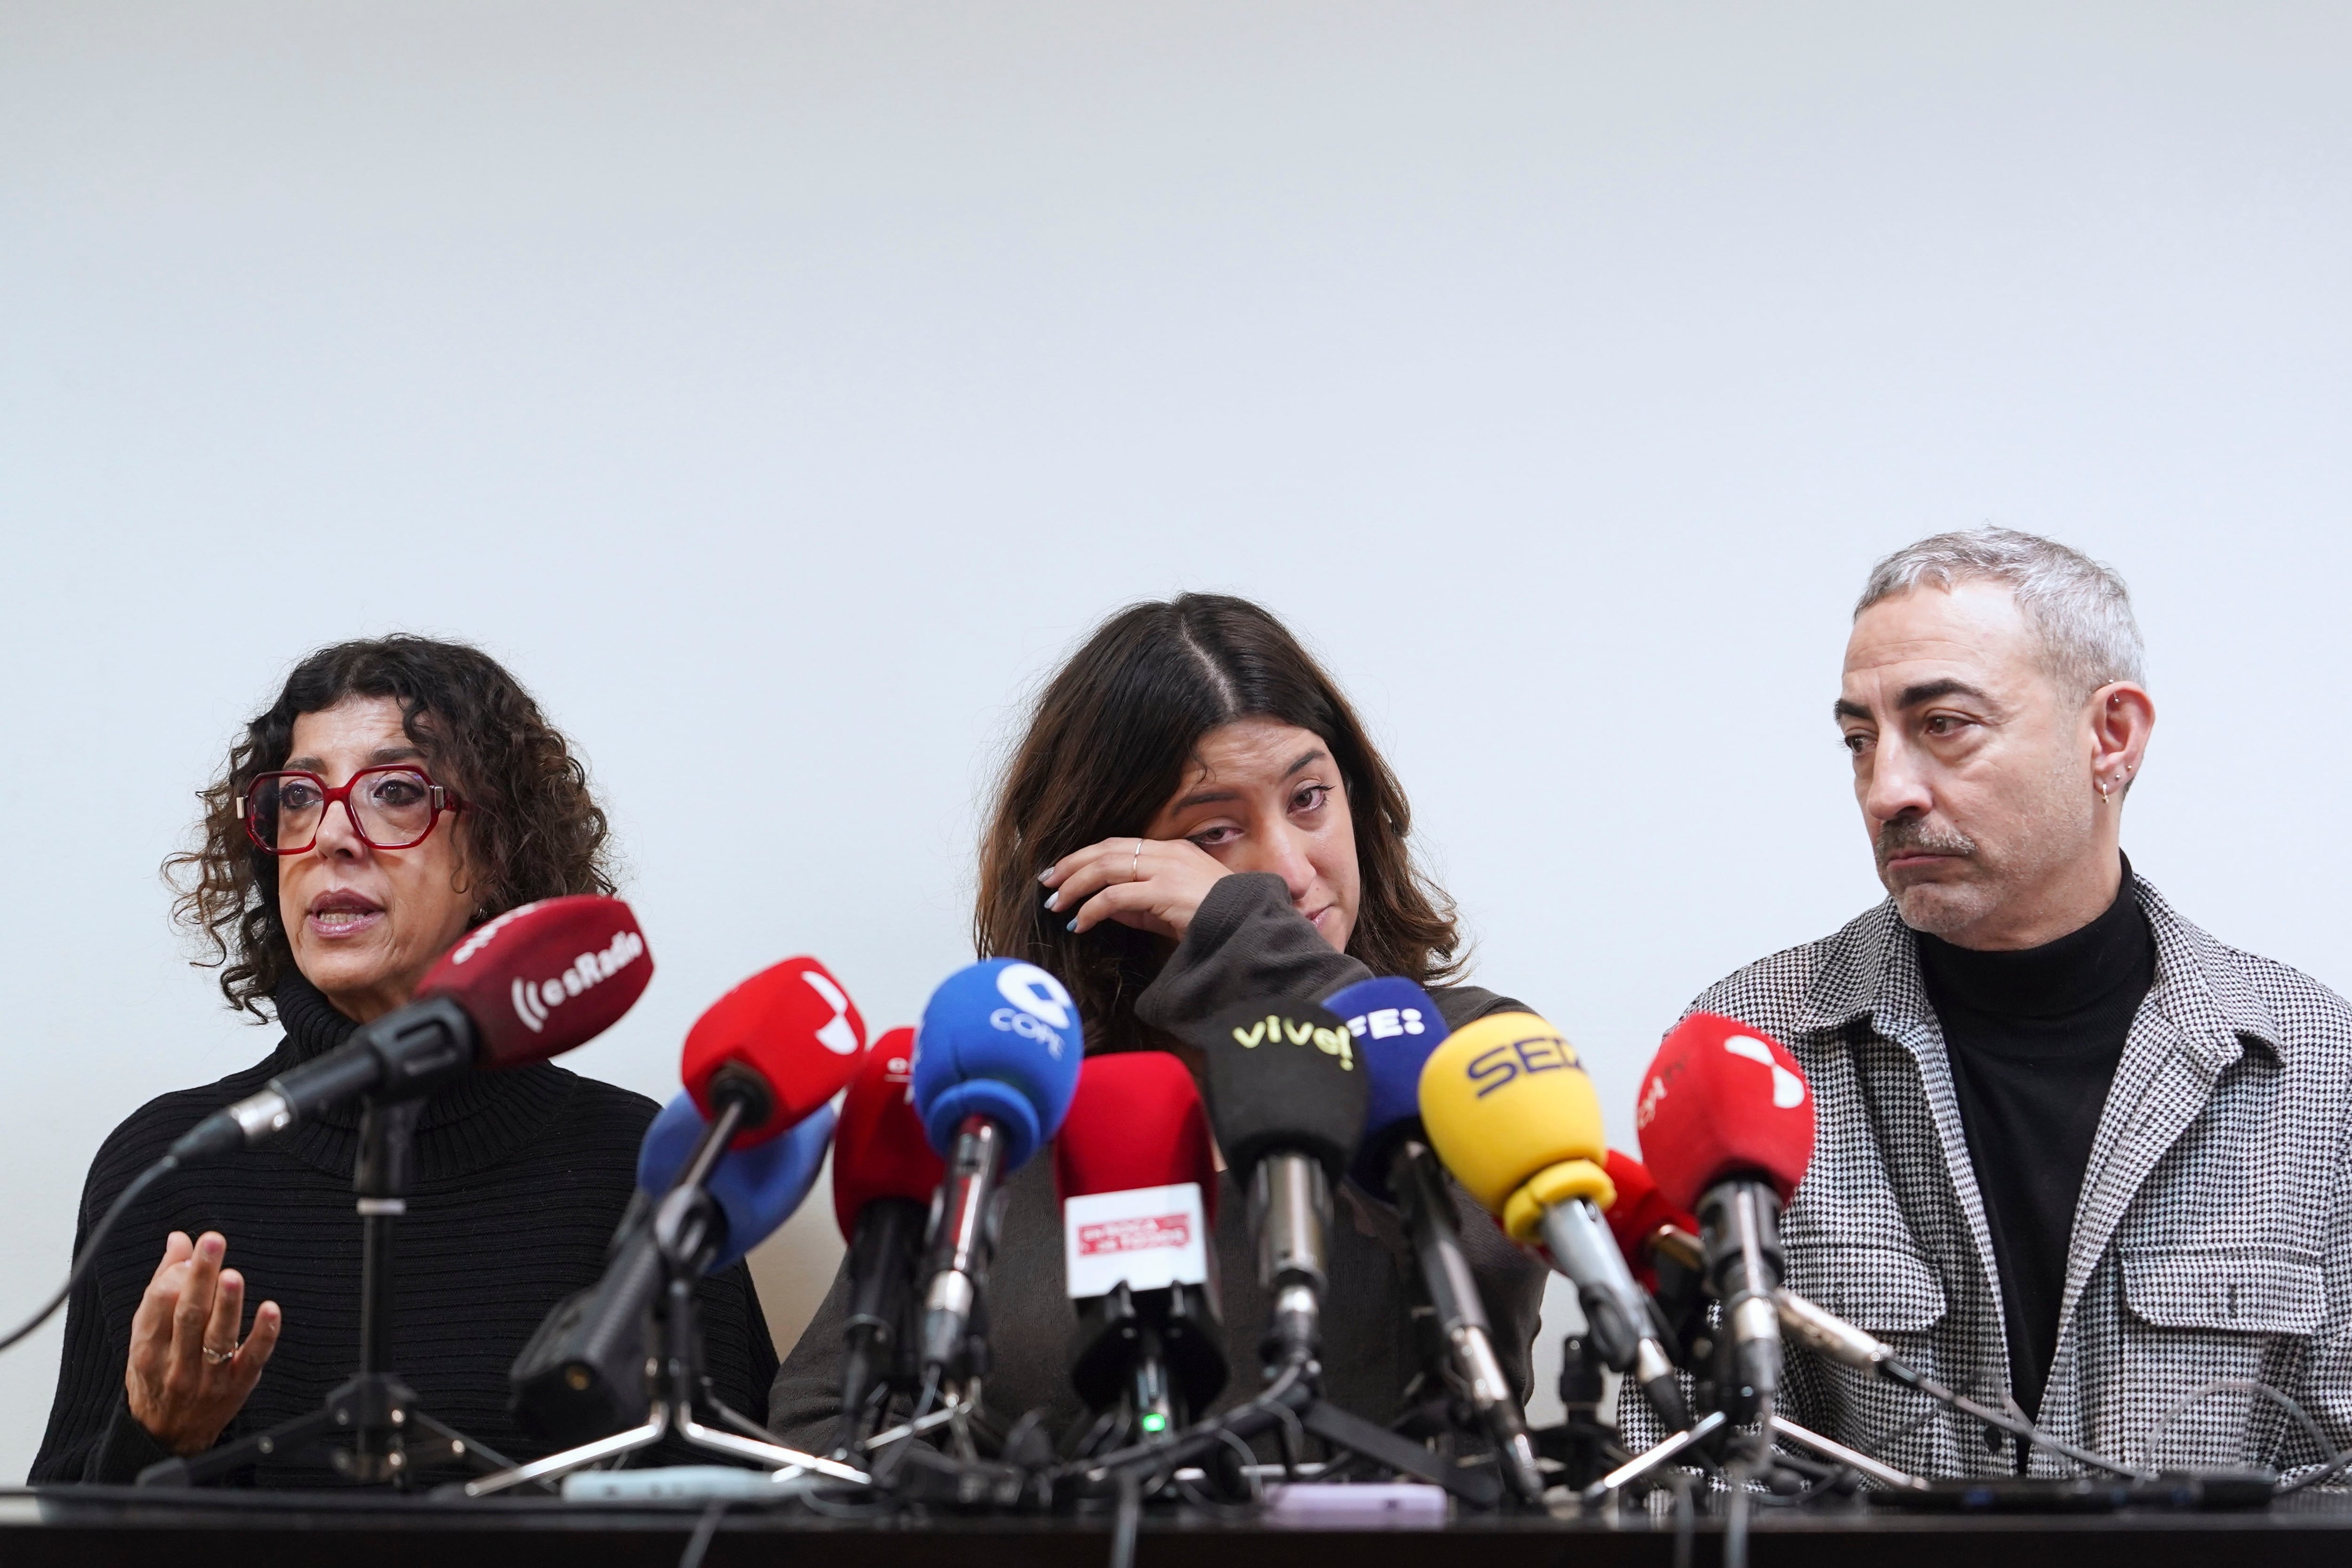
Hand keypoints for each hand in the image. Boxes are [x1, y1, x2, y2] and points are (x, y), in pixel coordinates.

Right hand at [125, 1230, 281, 1455]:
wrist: (166, 1436)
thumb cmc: (155, 1376)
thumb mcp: (146, 1336)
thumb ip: (162, 1285)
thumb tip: (179, 1241)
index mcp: (148, 1349)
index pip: (158, 1307)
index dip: (175, 1276)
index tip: (191, 1252)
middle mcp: (176, 1364)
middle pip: (189, 1315)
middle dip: (200, 1277)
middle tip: (212, 1243)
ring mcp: (208, 1376)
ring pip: (218, 1336)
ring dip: (227, 1304)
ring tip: (232, 1276)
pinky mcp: (238, 1385)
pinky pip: (252, 1357)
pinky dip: (263, 1333)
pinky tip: (271, 1310)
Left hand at [1041, 836, 1232, 942]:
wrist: (1249, 930)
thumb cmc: (1216, 923)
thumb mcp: (1170, 911)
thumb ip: (1139, 907)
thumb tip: (1101, 908)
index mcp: (1173, 852)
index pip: (1120, 845)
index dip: (1087, 856)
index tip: (1063, 871)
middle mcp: (1168, 853)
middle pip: (1107, 849)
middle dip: (1072, 864)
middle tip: (1048, 882)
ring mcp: (1167, 870)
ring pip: (1107, 867)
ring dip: (1075, 885)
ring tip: (1057, 904)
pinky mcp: (1165, 891)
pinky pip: (1116, 896)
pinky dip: (1092, 908)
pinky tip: (1080, 924)